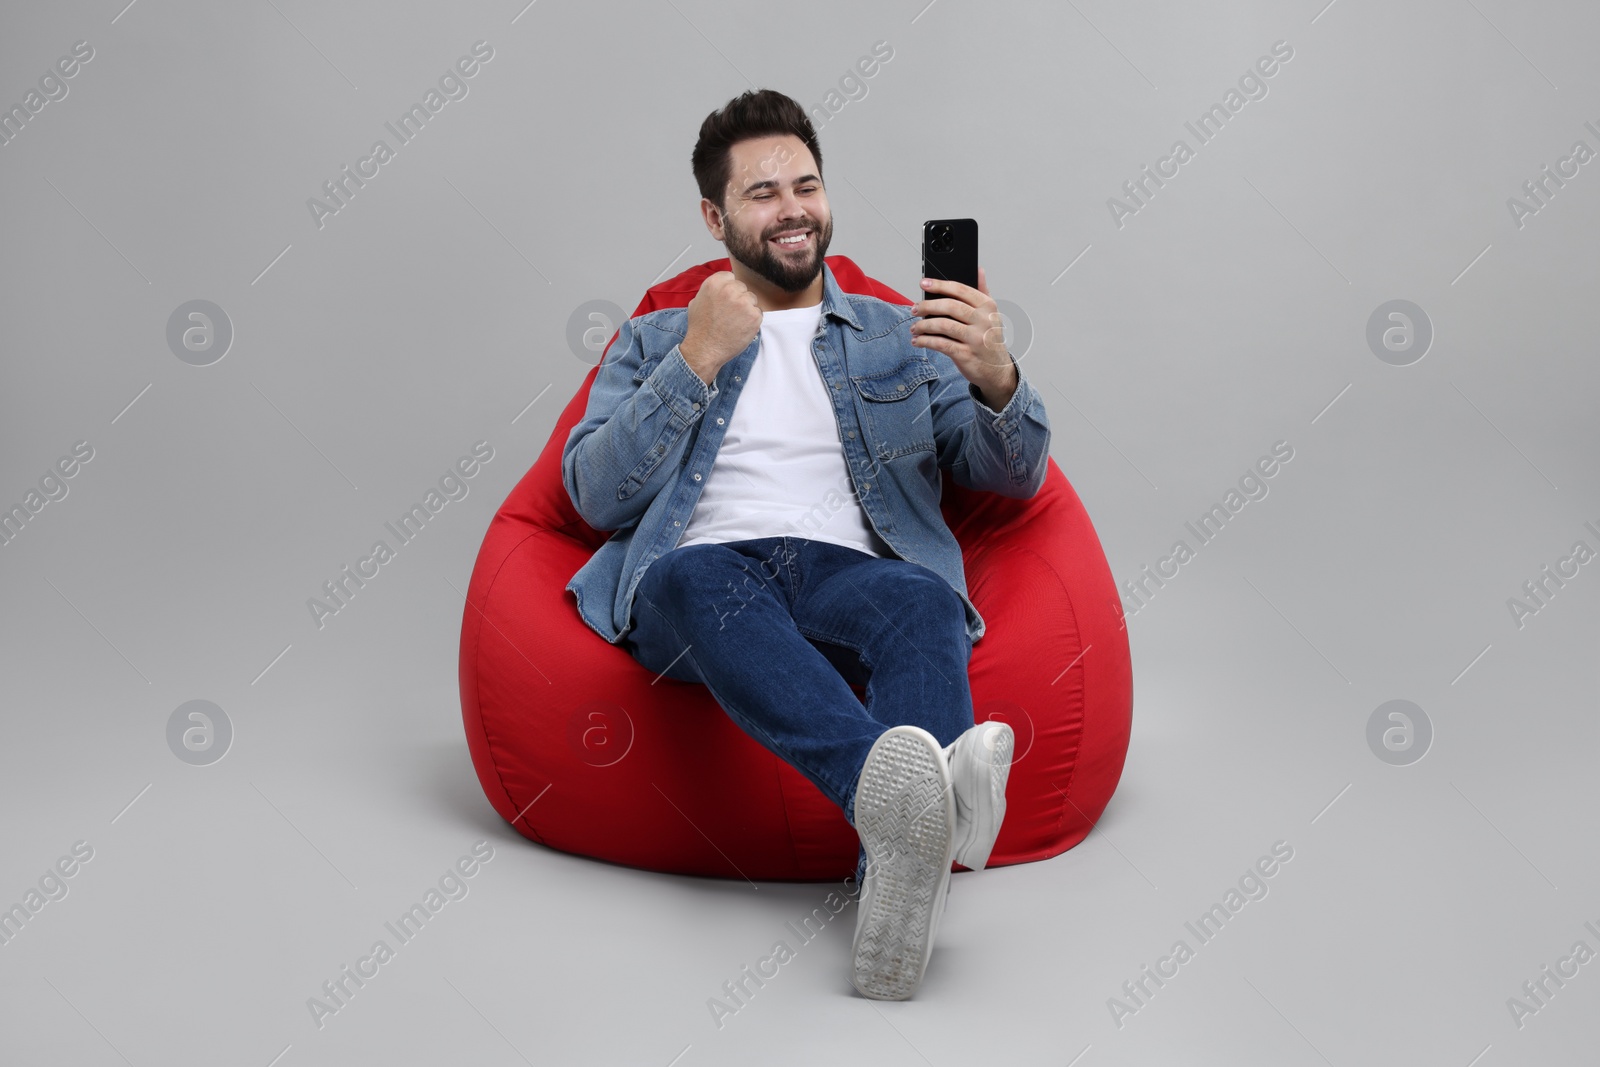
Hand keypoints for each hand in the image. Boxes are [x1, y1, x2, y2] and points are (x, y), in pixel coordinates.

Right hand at [681, 271, 761, 384]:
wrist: (705, 350)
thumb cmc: (700, 328)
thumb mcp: (696, 302)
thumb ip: (711, 290)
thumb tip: (720, 286)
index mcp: (714, 283)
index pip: (731, 277)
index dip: (729, 290)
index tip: (726, 301)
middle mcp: (730, 289)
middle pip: (743, 288)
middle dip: (738, 299)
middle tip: (730, 314)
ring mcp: (743, 302)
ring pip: (752, 300)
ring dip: (746, 309)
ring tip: (734, 322)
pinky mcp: (754, 315)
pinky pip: (758, 313)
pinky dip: (752, 321)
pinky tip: (740, 328)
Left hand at [907, 266, 1017, 409]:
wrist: (997, 370)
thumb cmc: (990, 339)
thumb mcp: (991, 314)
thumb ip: (983, 292)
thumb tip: (979, 270)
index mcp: (988, 306)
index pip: (961, 290)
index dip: (940, 285)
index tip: (923, 283)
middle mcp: (983, 321)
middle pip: (950, 307)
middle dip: (927, 306)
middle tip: (915, 308)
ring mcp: (975, 339)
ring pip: (943, 326)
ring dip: (924, 326)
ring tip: (915, 327)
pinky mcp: (966, 355)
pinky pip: (941, 344)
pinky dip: (926, 341)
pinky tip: (918, 341)